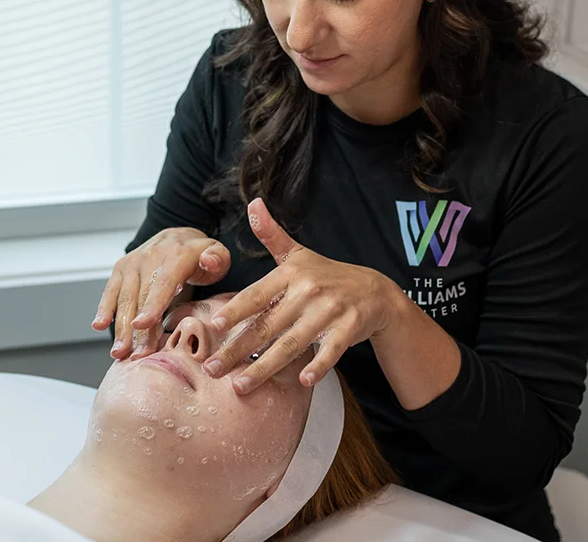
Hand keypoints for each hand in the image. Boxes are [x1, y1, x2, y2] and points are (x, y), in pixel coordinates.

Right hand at [93, 227, 230, 359]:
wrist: (178, 237)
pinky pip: (110, 291)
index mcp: (176, 255)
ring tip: (120, 352)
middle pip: (141, 296)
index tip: (143, 324)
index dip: (152, 304)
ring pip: (124, 298)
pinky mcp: (120, 269)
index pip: (163, 282)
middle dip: (137, 328)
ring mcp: (133, 263)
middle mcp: (150, 256)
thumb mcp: (218, 255)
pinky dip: (104, 308)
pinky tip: (99, 326)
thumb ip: (218, 259)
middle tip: (137, 354)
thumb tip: (208, 261)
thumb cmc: (199, 255)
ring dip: (121, 327)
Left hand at [202, 198, 403, 393]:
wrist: (375, 291)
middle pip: (268, 325)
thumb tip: (252, 203)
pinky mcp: (349, 328)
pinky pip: (331, 351)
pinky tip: (303, 381)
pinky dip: (318, 365)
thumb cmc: (327, 275)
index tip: (214, 324)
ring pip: (292, 343)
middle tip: (212, 368)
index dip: (235, 309)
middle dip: (237, 349)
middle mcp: (308, 291)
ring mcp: (330, 311)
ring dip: (264, 367)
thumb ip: (271, 234)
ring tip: (240, 385)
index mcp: (291, 274)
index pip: (257, 294)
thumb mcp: (298, 253)